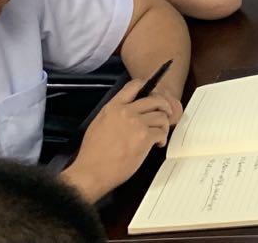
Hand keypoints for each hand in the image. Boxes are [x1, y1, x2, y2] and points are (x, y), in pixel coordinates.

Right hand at [62, 76, 182, 200]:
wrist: (91, 173)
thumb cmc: (93, 153)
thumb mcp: (98, 124)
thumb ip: (115, 112)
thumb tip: (131, 107)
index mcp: (113, 107)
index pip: (135, 85)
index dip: (150, 88)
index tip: (155, 96)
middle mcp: (125, 112)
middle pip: (156, 99)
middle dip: (164, 107)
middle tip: (166, 115)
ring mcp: (136, 124)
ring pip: (162, 116)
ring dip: (164, 126)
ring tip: (159, 135)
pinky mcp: (144, 138)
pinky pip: (162, 132)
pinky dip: (162, 138)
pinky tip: (157, 144)